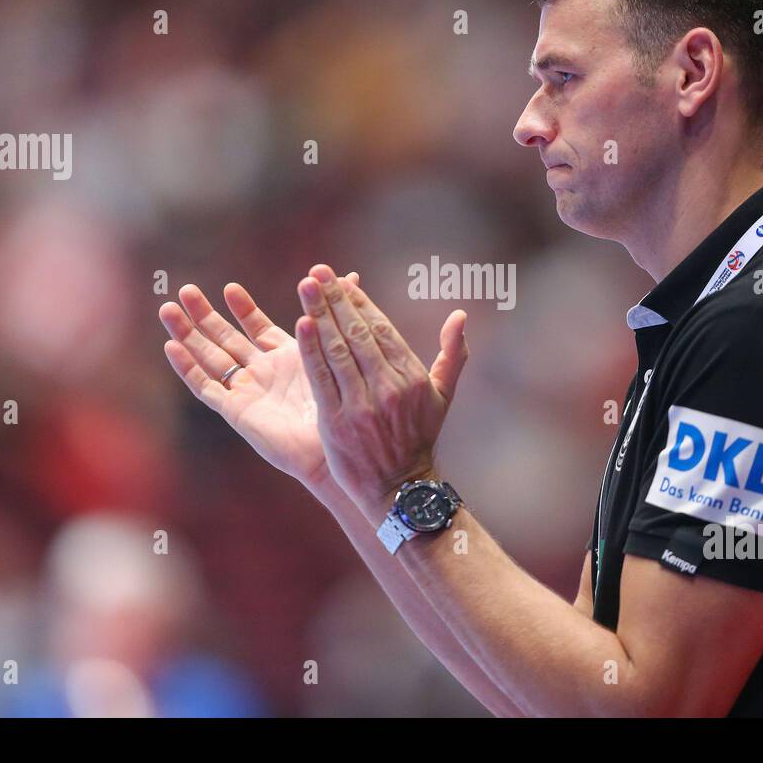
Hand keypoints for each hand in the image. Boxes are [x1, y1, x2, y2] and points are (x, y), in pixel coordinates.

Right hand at [158, 275, 362, 493]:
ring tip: (167, 310)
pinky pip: (206, 387)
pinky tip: (172, 347)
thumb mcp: (338, 347)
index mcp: (286, 357)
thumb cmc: (342, 401)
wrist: (335, 444)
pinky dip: (188, 368)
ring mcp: (247, 391)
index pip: (257, 326)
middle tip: (185, 290)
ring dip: (188, 334)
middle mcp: (263, 372)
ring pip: (209, 358)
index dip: (242, 307)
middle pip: (225, 338)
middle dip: (204, 315)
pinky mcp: (236, 411)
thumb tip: (351, 274)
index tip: (229, 288)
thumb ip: (334, 312)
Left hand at [294, 264, 467, 521]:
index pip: (381, 329)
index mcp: (411, 377)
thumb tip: (461, 315)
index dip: (359, 301)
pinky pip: (321, 378)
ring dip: (320, 314)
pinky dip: (311, 350)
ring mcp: (361, 405)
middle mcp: (387, 388)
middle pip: (357, 333)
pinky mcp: (336, 422)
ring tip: (305, 287)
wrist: (399, 490)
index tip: (340, 279)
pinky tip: (302, 325)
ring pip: (337, 350)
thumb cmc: (419, 439)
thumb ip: (452, 353)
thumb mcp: (442, 396)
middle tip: (317, 272)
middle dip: (335, 299)